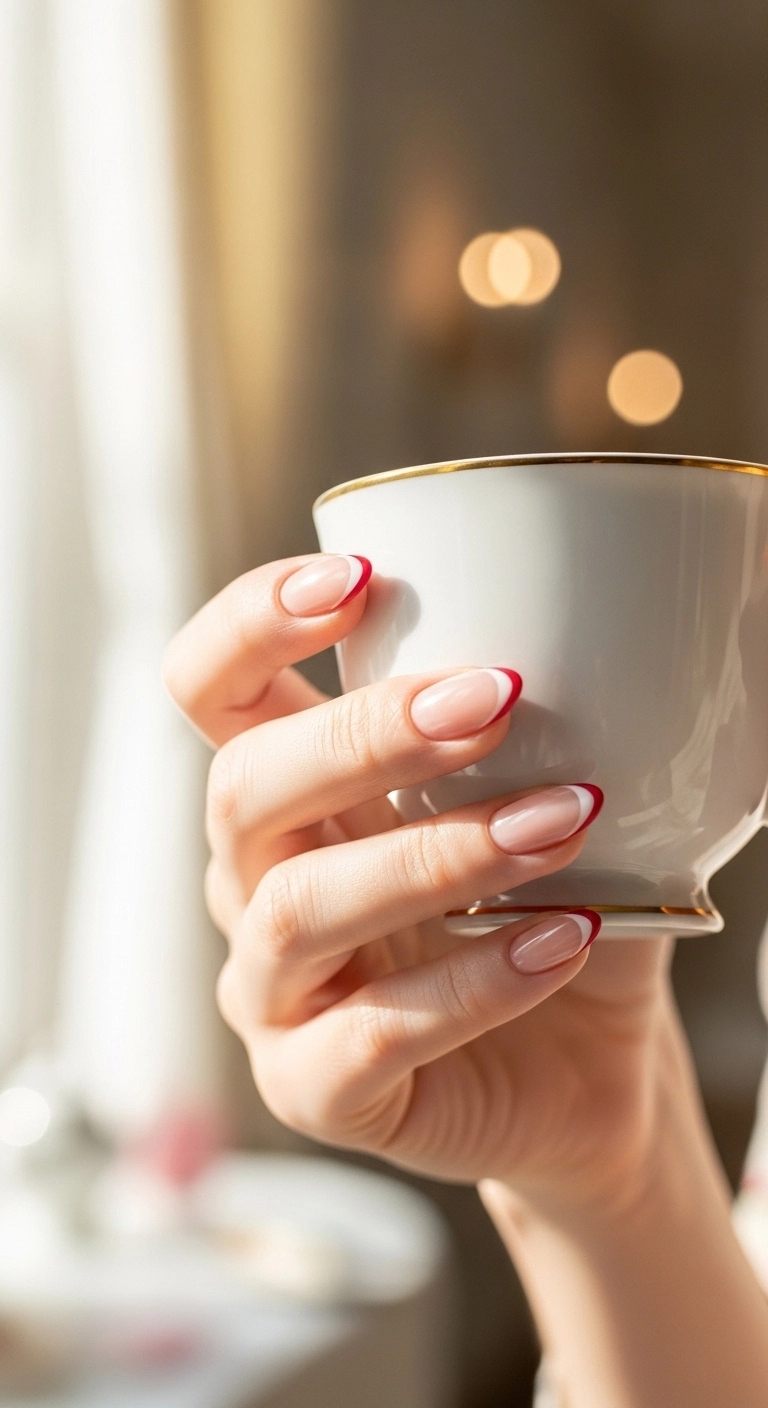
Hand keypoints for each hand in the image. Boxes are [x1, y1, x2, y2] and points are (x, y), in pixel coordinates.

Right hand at [164, 553, 672, 1201]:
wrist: (590, 1072)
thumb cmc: (556, 913)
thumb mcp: (543, 797)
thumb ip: (536, 726)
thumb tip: (606, 624)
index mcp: (294, 793)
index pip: (211, 689)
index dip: (251, 623)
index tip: (359, 579)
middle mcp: (257, 883)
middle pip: (241, 787)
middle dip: (363, 735)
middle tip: (494, 700)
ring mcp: (274, 993)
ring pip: (300, 910)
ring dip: (437, 854)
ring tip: (562, 822)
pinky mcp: (314, 1089)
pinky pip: (371, 1036)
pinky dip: (475, 982)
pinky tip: (563, 939)